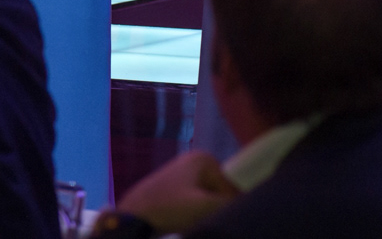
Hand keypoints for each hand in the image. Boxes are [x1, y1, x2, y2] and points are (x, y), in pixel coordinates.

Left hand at [117, 150, 239, 234]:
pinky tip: (184, 222)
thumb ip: (232, 206)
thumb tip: (248, 208)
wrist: (133, 217)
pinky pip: (195, 203)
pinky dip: (194, 215)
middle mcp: (194, 161)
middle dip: (216, 211)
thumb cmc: (170, 208)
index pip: (233, 190)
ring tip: (192, 222)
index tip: (214, 219)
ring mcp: (182, 174)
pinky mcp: (173, 188)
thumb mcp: (207, 207)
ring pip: (208, 201)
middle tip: (201, 221)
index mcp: (204, 159)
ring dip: (205, 215)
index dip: (229, 210)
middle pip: (220, 194)